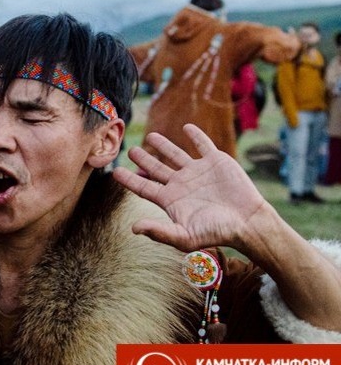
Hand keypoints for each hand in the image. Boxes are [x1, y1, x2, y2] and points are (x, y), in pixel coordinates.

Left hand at [112, 124, 266, 252]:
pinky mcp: (215, 162)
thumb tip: (133, 228)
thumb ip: (159, 232)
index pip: (143, 187)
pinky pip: (202, 145)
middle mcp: (181, 184)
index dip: (129, 180)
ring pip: (175, 155)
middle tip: (130, 150)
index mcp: (170, 200)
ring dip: (163, 145)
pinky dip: (195, 135)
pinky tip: (186, 128)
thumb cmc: (217, 233)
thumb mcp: (184, 237)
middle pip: (155, 169)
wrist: (247, 222)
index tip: (115, 172)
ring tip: (150, 136)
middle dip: (143, 159)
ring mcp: (197, 172)